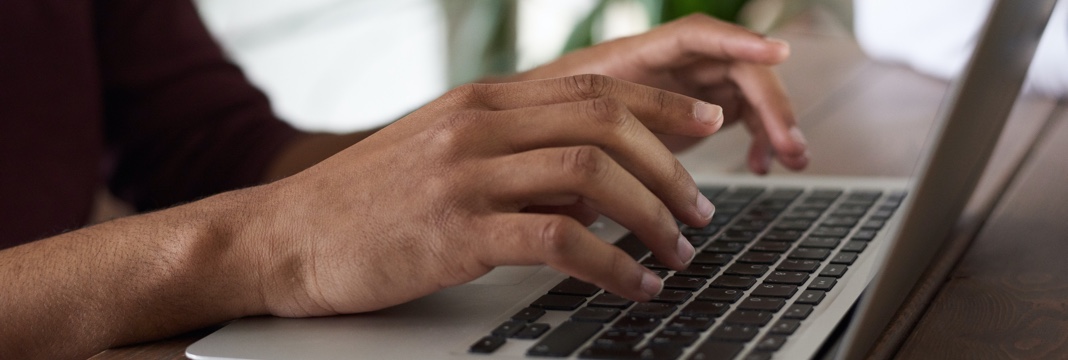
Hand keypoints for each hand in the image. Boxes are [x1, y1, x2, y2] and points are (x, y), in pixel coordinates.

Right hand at [246, 75, 721, 315]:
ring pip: (592, 174)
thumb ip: (516, 157)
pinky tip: (634, 286)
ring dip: (651, 215)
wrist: (284, 237)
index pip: (594, 86)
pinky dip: (612, 265)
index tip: (706, 122)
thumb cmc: (368, 203)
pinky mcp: (455, 230)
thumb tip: (593, 187)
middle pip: (606, 122)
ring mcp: (465, 174)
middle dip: (671, 166)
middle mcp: (479, 124)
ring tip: (677, 251)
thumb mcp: (444, 156)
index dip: (662, 102)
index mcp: (482, 101)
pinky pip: (559, 240)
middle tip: (700, 209)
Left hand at [510, 14, 807, 173]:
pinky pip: (742, 116)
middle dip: (772, 103)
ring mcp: (688, 85)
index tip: (777, 53)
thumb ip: (597, 134)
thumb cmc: (545, 120)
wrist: (536, 131)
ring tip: (791, 160)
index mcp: (639, 54)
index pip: (697, 36)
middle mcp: (672, 63)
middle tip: (790, 145)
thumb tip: (621, 162)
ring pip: (748, 92)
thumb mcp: (566, 126)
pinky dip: (757, 138)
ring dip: (775, 123)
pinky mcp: (697, 111)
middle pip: (737, 67)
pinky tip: (762, 166)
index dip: (739, 40)